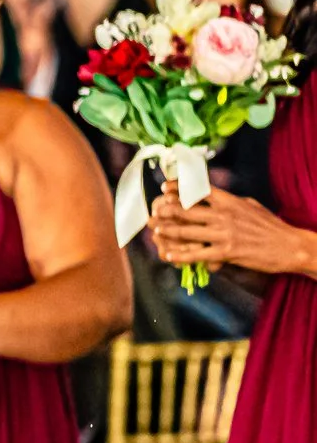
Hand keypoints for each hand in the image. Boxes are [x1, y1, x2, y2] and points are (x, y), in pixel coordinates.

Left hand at [150, 184, 313, 275]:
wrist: (290, 246)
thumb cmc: (271, 226)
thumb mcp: (251, 206)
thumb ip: (231, 202)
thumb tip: (217, 198)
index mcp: (230, 202)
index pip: (200, 191)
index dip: (179, 188)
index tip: (165, 187)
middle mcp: (224, 215)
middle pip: (188, 210)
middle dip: (167, 210)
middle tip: (153, 210)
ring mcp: (224, 234)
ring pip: (188, 231)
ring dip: (168, 231)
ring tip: (155, 230)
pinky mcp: (226, 252)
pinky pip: (198, 254)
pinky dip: (181, 255)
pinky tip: (169, 255)